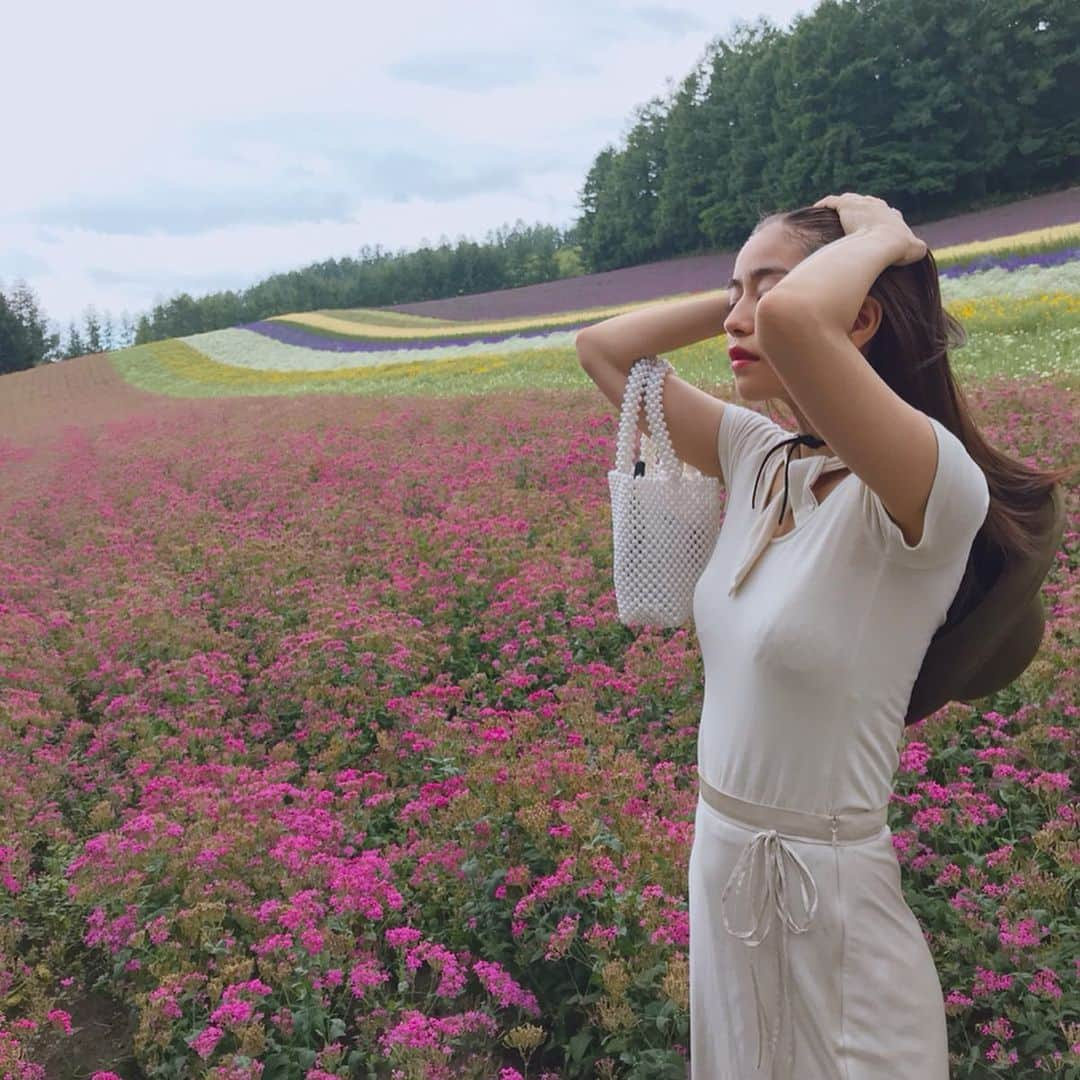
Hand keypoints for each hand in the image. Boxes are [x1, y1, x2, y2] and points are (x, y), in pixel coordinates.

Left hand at [813, 192, 927, 265]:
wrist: (884, 243)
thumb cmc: (899, 248)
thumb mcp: (915, 250)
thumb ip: (917, 248)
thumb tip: (920, 250)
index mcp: (891, 215)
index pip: (887, 213)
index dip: (880, 219)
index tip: (875, 227)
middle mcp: (877, 206)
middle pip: (868, 204)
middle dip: (862, 211)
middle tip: (853, 221)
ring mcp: (861, 204)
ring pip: (850, 199)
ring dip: (844, 205)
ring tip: (836, 213)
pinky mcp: (846, 205)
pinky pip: (832, 200)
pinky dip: (825, 203)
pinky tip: (818, 208)